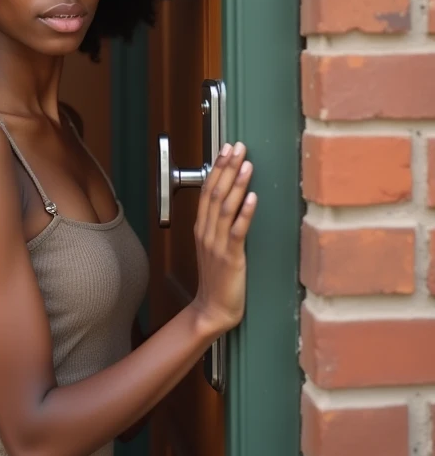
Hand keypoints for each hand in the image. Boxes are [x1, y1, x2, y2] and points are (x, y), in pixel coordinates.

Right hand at [190, 142, 256, 333]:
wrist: (213, 308)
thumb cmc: (217, 278)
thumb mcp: (212, 246)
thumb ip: (218, 224)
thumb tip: (230, 199)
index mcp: (201, 228)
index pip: (207, 190)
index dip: (217, 167)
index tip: (226, 148)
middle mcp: (207, 232)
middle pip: (215, 193)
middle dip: (227, 167)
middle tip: (238, 147)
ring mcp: (217, 244)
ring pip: (225, 208)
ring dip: (236, 184)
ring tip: (247, 165)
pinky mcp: (231, 257)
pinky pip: (237, 231)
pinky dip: (245, 213)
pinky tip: (253, 198)